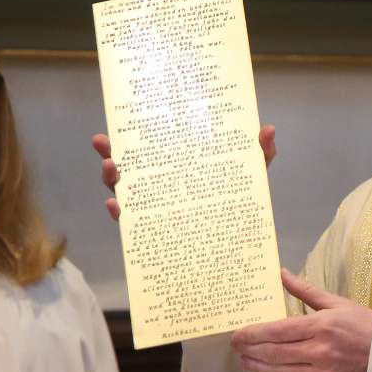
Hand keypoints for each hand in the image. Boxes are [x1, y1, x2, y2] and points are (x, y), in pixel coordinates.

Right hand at [91, 125, 276, 222]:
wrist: (246, 243)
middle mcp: (162, 189)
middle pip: (129, 170)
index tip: (113, 127)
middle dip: (111, 155)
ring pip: (127, 196)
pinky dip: (123, 216)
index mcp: (178, 169)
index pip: (150, 150)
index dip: (128, 137)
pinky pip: (136, 227)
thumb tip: (268, 129)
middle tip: (103, 143)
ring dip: (113, 182)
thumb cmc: (242, 200)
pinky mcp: (161, 235)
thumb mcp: (252, 175)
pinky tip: (117, 206)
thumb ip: (261, 153)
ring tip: (111, 170)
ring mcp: (159, 212)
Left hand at [230, 269, 371, 371]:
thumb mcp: (337, 303)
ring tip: (245, 360)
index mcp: (322, 325)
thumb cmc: (367, 326)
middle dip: (250, 349)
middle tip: (236, 346)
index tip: (238, 333)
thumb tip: (282, 274)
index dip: (254, 333)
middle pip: (274, 352)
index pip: (278, 331)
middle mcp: (320, 350)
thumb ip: (305, 291)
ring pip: (280, 371)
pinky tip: (268, 371)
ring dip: (259, 366)